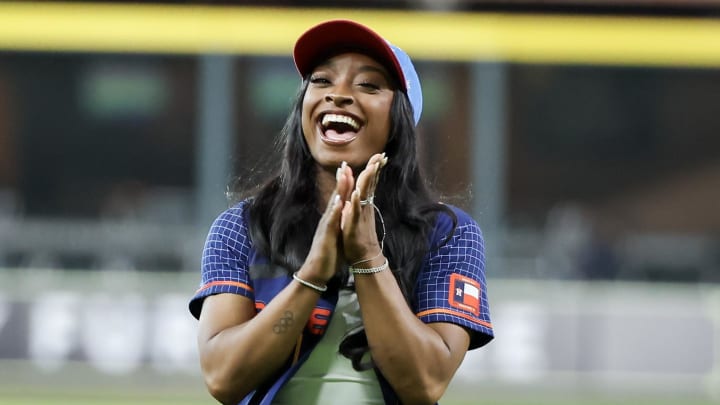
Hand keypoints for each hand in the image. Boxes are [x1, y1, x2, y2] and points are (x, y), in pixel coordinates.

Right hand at [299, 162, 353, 283]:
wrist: (317, 271)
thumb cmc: (328, 254)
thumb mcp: (337, 235)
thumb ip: (340, 222)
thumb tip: (345, 212)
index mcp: (333, 219)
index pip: (340, 198)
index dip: (345, 184)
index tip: (349, 169)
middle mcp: (328, 219)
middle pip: (336, 196)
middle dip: (341, 180)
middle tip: (345, 164)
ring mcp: (326, 226)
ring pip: (333, 205)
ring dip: (339, 190)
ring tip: (344, 175)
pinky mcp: (326, 235)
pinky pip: (332, 221)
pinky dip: (336, 210)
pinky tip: (340, 201)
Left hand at [340, 153, 387, 264]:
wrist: (364, 257)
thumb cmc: (361, 237)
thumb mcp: (359, 215)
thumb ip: (361, 202)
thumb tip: (362, 189)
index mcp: (364, 204)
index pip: (370, 182)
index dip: (374, 168)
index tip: (380, 155)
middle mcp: (364, 207)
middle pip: (370, 184)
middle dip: (374, 169)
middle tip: (381, 155)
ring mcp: (360, 215)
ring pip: (364, 195)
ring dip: (366, 181)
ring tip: (370, 167)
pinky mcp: (354, 225)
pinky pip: (355, 212)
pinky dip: (356, 202)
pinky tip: (356, 192)